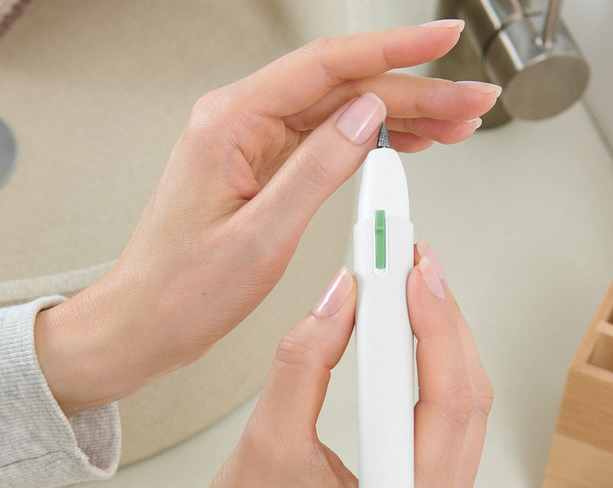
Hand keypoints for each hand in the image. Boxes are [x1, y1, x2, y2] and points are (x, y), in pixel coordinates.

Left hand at [35, 24, 499, 414]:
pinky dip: (368, 143)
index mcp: (229, 124)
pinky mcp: (258, 173)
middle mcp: (238, 125)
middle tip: (468, 101)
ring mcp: (248, 148)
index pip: (325, 66)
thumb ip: (315, 170)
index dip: (392, 50)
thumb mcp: (259, 236)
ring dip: (398, 116)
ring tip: (452, 125)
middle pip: (340, 89)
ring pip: (337, 114)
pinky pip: (322, 144)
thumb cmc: (180, 291)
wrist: (144, 324)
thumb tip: (365, 116)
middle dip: (412, 91)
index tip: (441, 40)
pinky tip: (403, 143)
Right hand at [150, 240, 492, 487]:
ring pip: (461, 404)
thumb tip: (342, 295)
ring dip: (440, 340)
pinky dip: (429, 370)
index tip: (411, 267)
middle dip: (443, 321)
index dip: (435, 324)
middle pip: (467, 396)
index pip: (449, 399)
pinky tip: (411, 332)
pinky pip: (442, 419)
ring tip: (413, 285)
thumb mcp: (266, 442)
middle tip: (414, 259)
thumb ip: (305, 361)